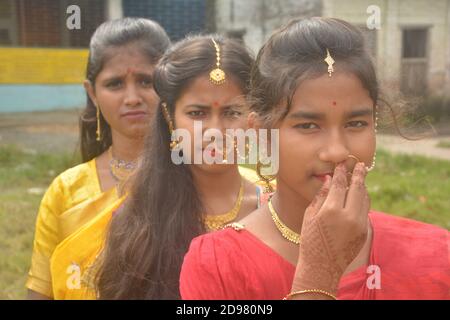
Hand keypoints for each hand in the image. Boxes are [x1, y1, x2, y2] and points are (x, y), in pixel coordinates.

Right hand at [292, 162, 369, 295]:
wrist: (321, 266)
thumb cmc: (310, 239)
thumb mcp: (310, 215)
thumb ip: (320, 196)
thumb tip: (328, 179)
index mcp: (331, 210)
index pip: (339, 184)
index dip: (341, 171)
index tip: (342, 163)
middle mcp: (348, 216)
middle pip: (357, 188)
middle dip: (359, 174)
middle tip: (361, 164)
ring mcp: (359, 224)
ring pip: (365, 199)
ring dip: (363, 187)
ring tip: (361, 178)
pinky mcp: (365, 232)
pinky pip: (366, 210)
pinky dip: (363, 200)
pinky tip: (360, 196)